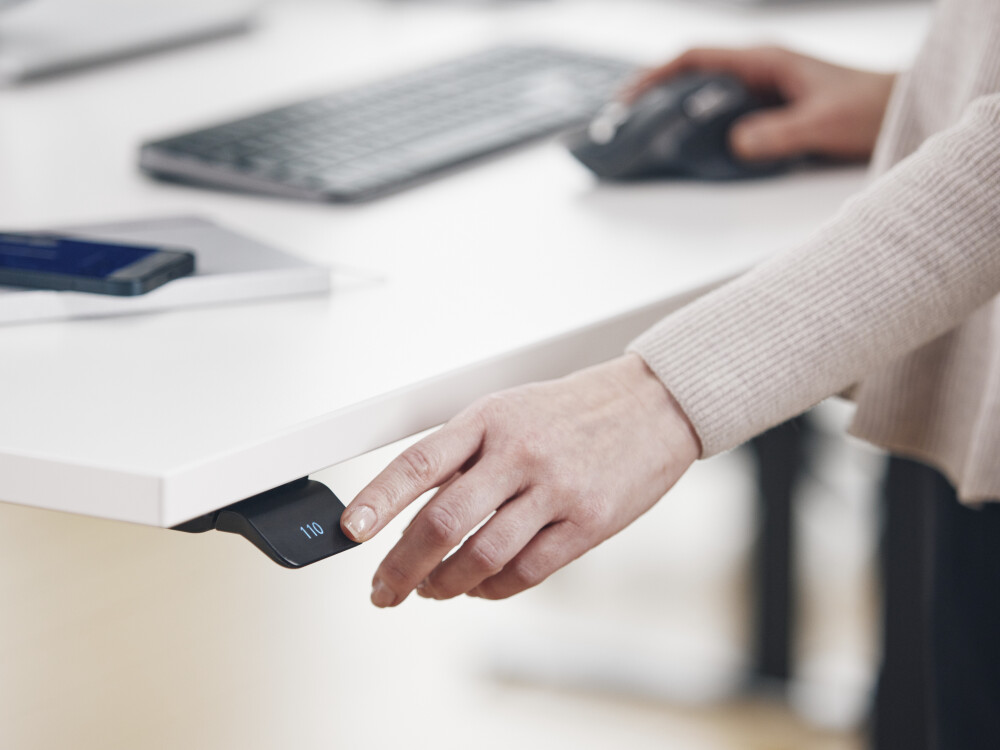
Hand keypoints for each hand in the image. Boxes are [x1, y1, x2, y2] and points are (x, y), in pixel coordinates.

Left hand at [341, 354, 700, 606]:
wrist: (653, 405)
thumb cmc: (575, 411)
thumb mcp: (512, 411)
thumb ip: (468, 456)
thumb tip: (414, 509)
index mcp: (491, 418)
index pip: (419, 462)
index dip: (378, 499)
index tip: (350, 531)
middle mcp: (520, 453)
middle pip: (443, 521)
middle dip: (402, 566)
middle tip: (383, 589)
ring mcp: (556, 490)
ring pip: (481, 556)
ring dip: (444, 584)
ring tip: (430, 590)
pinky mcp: (588, 523)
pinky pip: (526, 572)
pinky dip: (491, 589)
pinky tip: (479, 589)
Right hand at [626, 46, 896, 162]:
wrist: (899, 109)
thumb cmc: (869, 107)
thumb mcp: (822, 123)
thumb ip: (780, 133)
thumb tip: (737, 143)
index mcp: (764, 59)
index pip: (695, 58)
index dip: (656, 75)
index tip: (628, 98)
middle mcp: (758, 69)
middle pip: (691, 75)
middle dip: (654, 96)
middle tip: (624, 124)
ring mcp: (761, 88)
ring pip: (704, 96)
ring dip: (675, 114)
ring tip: (647, 138)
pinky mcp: (767, 109)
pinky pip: (722, 114)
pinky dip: (699, 128)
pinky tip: (690, 149)